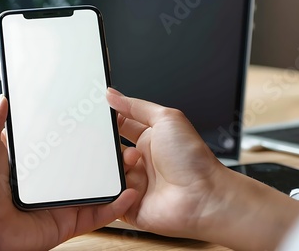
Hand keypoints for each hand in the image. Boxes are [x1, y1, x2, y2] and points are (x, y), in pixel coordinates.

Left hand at [0, 95, 136, 250]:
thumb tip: (4, 99)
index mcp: (32, 164)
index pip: (62, 146)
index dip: (80, 135)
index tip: (97, 122)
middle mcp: (48, 183)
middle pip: (84, 167)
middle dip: (105, 155)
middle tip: (120, 141)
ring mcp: (59, 203)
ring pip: (96, 190)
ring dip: (117, 177)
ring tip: (132, 162)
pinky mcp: (66, 223)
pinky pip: (96, 215)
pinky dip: (115, 206)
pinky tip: (129, 192)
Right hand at [107, 88, 298, 249]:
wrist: (203, 197)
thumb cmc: (193, 159)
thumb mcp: (167, 119)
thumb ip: (137, 106)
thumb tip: (113, 95)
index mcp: (150, 139)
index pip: (121, 126)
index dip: (108, 121)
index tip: (96, 114)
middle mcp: (141, 161)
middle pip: (111, 149)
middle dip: (106, 144)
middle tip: (106, 139)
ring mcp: (135, 183)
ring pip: (107, 171)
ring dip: (115, 164)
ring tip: (132, 161)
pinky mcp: (128, 204)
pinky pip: (108, 195)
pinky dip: (112, 188)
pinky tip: (128, 182)